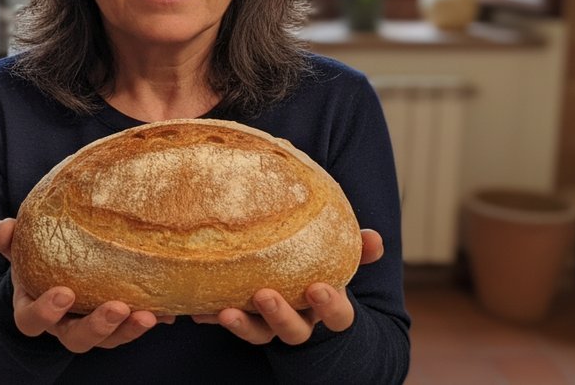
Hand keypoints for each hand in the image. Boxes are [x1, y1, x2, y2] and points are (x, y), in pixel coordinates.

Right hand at [0, 218, 175, 352]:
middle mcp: (63, 325)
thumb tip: (3, 229)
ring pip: (109, 339)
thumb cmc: (34, 258)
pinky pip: (133, 328)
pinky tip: (170, 312)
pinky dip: (152, 320)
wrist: (54, 272)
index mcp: (34, 308)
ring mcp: (92, 328)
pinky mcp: (118, 324)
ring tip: (149, 315)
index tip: (64, 293)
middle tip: (117, 308)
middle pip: (77, 339)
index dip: (46, 312)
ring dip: (129, 330)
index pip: (32, 320)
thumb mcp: (17, 246)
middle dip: (97, 327)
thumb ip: (5, 238)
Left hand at [192, 228, 383, 344]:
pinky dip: (212, 317)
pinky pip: (227, 323)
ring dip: (242, 325)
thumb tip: (376, 239)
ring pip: (259, 334)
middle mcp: (300, 322)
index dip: (330, 306)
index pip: (338, 316)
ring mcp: (270, 326)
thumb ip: (357, 248)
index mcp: (327, 307)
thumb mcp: (339, 256)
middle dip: (280, 316)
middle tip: (264, 295)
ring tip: (225, 311)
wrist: (297, 284)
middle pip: (294, 332)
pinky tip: (198, 311)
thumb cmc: (320, 266)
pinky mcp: (243, 322)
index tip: (317, 288)